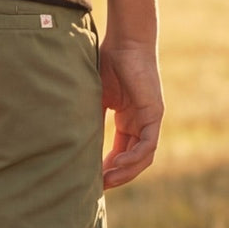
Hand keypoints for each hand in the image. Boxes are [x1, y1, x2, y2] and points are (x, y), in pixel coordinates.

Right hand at [99, 40, 162, 188]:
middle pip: (133, 158)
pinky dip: (134, 158)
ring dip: (126, 172)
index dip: (108, 166)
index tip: (93, 179)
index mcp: (128, 118)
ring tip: (107, 180)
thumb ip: (91, 117)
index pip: (121, 150)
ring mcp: (150, 119)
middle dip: (117, 175)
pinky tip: (118, 165)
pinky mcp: (155, 114)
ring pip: (143, 157)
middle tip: (99, 187)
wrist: (124, 40)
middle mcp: (141, 122)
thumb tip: (74, 139)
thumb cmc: (108, 60)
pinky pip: (148, 145)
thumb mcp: (95, 95)